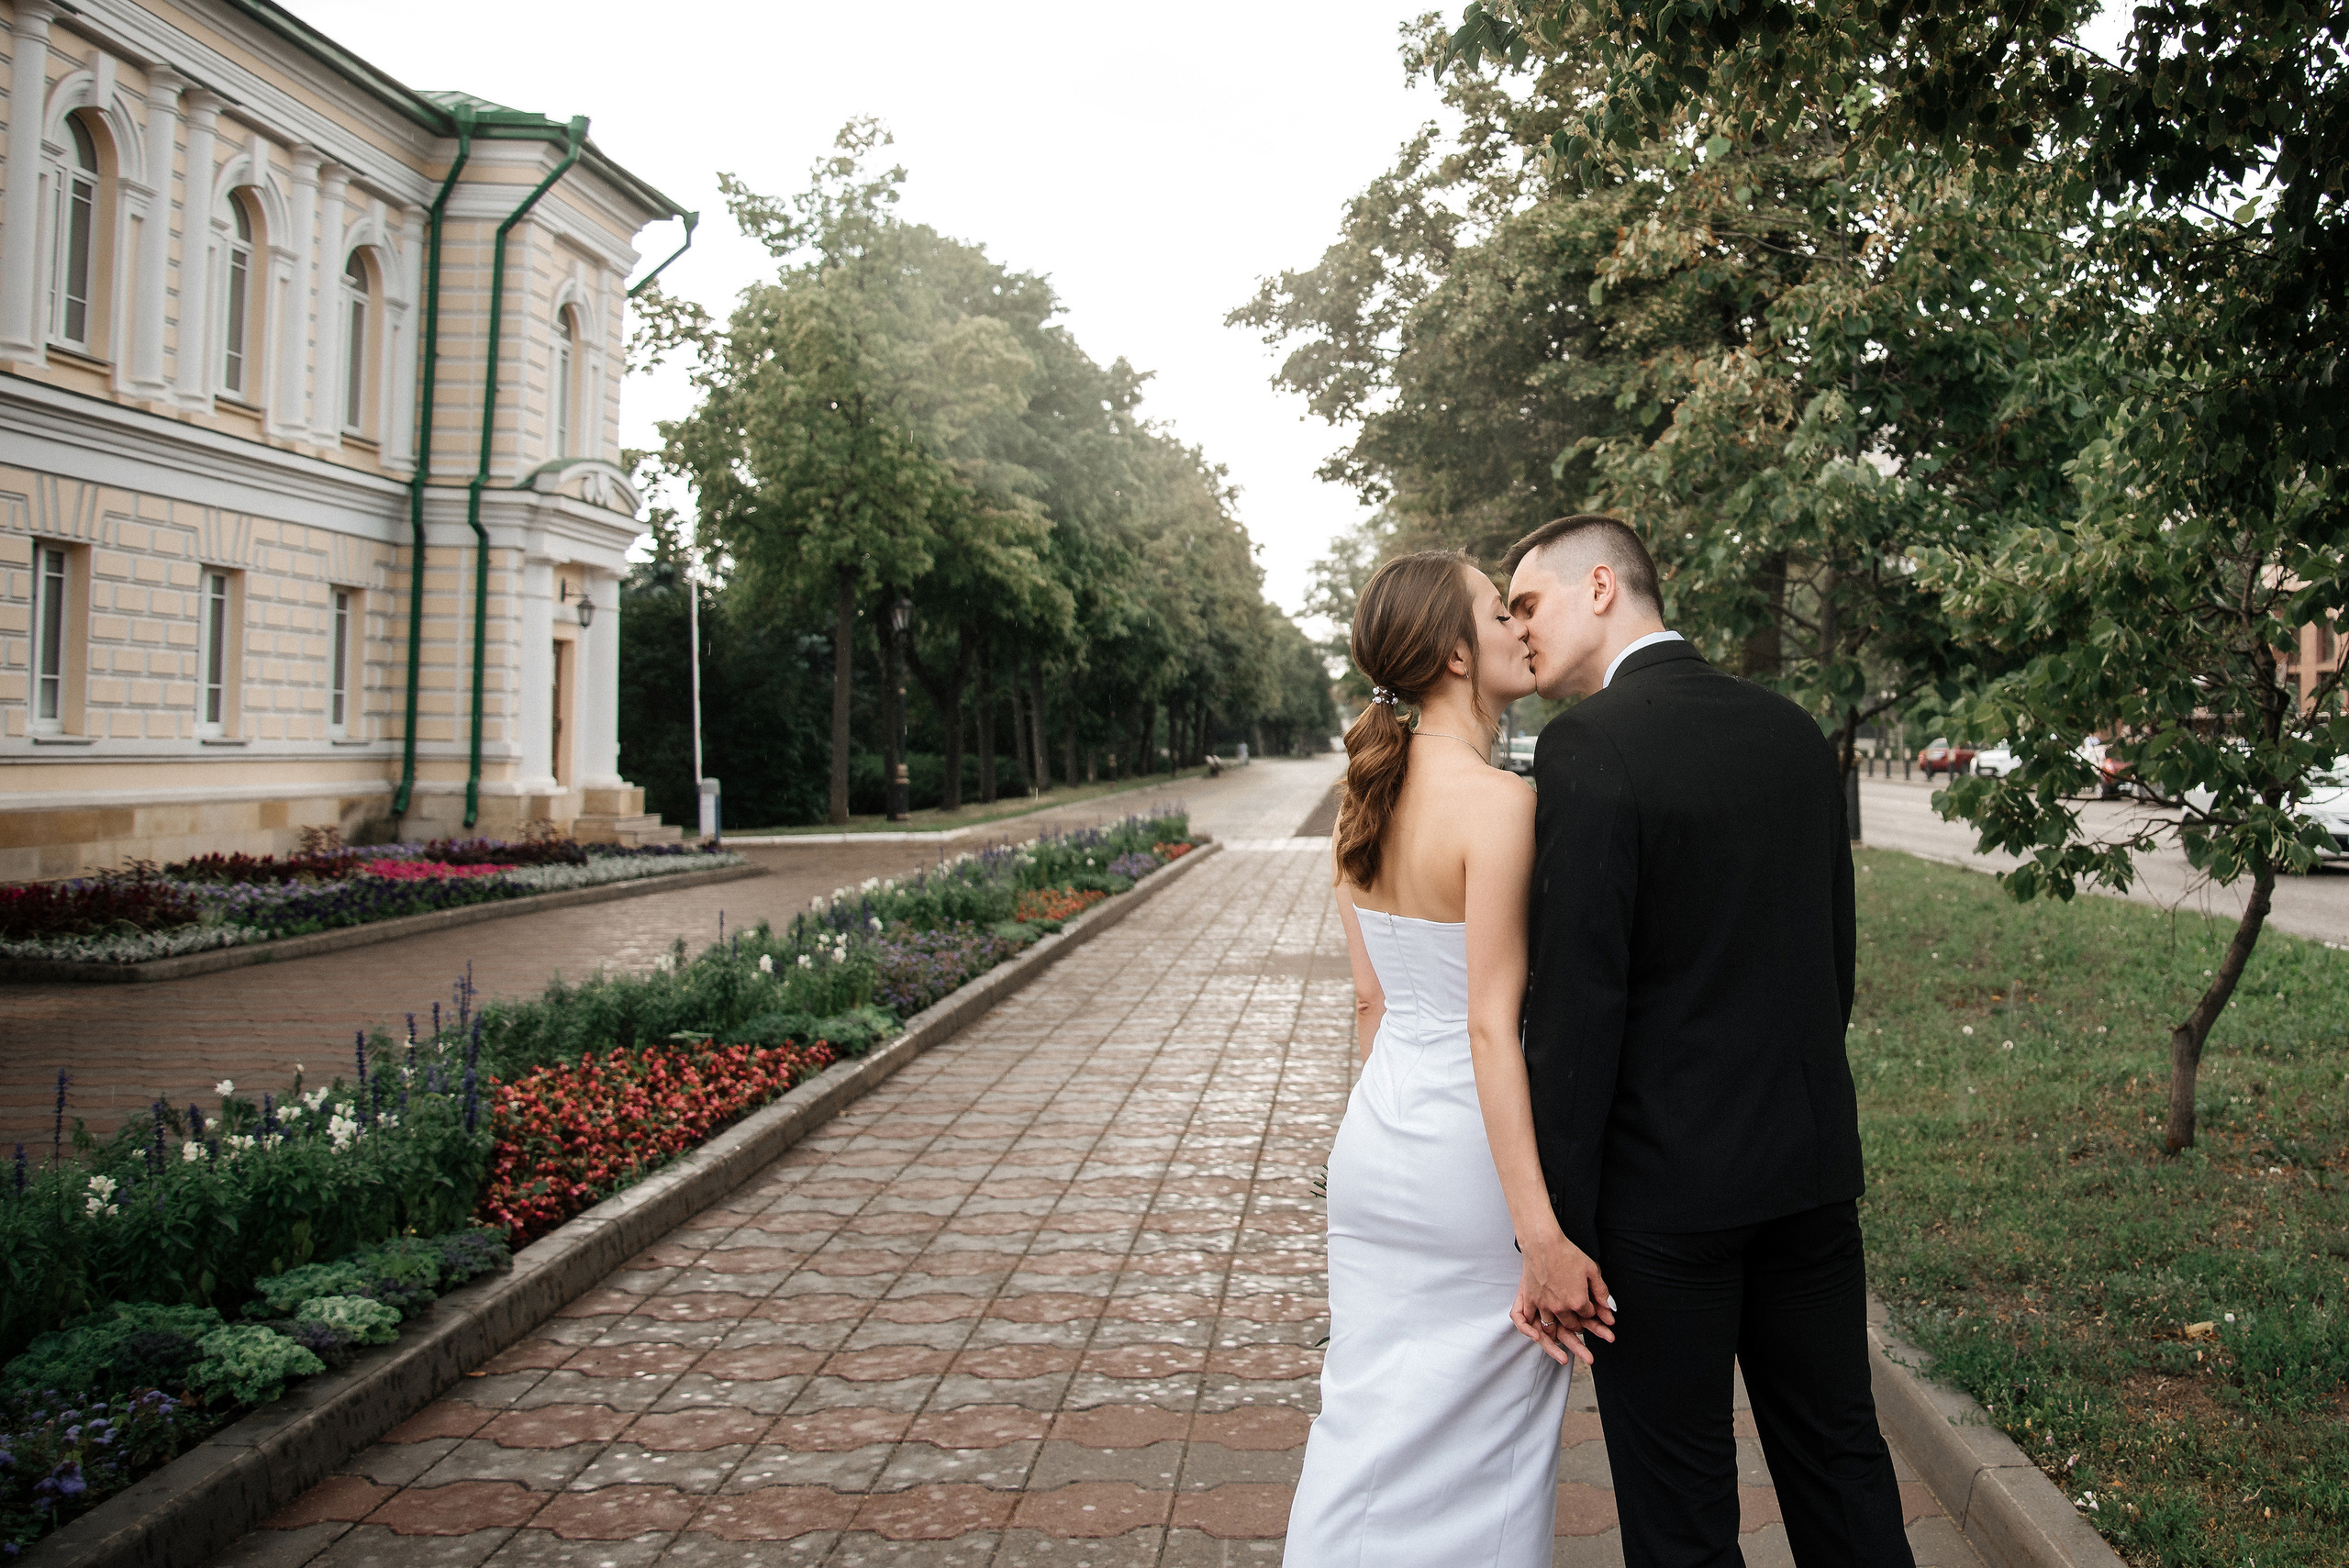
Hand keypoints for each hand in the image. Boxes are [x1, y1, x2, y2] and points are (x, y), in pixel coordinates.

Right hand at [1510, 1231, 1613, 1366]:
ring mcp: (1543, 1305)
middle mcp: (1560, 1308)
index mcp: (1578, 1302)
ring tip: (1565, 1348)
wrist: (1544, 1243)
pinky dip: (1531, 1331)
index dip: (1593, 1314)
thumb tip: (1611, 1311)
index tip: (1595, 1312)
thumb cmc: (1569, 1254)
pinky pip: (1527, 1321)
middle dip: (1581, 1330)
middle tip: (1586, 1340)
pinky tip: (1537, 1336)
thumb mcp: (1592, 1270)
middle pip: (1572, 1327)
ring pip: (1552, 1329)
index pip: (1589, 1316)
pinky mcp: (1529, 1300)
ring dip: (1560, 1336)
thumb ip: (1602, 1292)